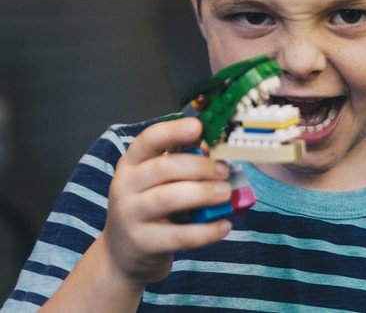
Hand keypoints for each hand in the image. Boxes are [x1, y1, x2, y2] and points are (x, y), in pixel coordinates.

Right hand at [102, 117, 232, 284]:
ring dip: (202, 193)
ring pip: (167, 198)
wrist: (124, 253)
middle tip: (224, 170)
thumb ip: (181, 162)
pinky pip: (178, 235)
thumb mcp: (157, 181)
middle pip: (163, 168)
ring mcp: (130, 215)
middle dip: (199, 166)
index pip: (148, 139)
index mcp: (131, 163)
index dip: (173, 131)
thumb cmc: (149, 206)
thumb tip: (213, 149)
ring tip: (226, 193)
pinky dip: (205, 231)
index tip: (198, 127)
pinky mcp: (142, 243)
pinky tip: (224, 225)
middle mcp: (125, 185)